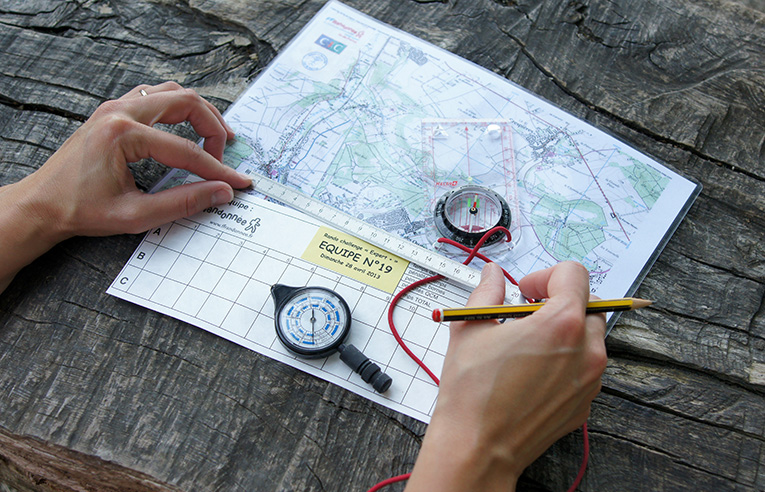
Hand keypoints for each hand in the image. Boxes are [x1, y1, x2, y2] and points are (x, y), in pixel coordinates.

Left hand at [0, 82, 250, 291]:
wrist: (41, 205)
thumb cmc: (80, 210)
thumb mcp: (136, 215)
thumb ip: (184, 202)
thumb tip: (221, 192)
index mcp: (123, 134)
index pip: (186, 150)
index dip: (218, 169)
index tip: (239, 182)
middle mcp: (120, 111)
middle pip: (186, 102)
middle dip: (213, 128)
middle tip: (226, 154)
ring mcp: (114, 107)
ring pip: (171, 92)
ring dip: (198, 112)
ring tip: (214, 137)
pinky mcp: (112, 111)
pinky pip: (154, 96)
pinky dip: (177, 108)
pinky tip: (185, 129)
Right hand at [406, 261, 606, 490]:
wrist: (478, 447)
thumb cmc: (472, 391)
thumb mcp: (471, 328)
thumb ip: (487, 292)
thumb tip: (492, 274)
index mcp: (561, 324)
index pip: (575, 274)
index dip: (545, 275)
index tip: (525, 290)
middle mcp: (586, 350)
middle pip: (588, 304)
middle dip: (558, 302)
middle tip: (525, 316)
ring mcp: (590, 380)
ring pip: (590, 338)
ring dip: (565, 332)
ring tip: (527, 346)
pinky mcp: (585, 403)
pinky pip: (585, 369)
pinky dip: (566, 361)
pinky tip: (532, 372)